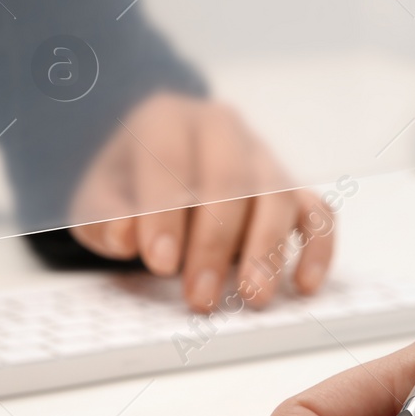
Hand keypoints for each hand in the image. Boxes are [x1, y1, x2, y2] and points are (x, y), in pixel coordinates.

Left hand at [68, 93, 333, 312]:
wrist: (153, 159)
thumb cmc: (126, 183)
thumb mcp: (97, 194)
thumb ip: (105, 215)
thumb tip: (124, 236)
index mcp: (167, 119)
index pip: (171, 161)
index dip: (166, 213)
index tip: (160, 263)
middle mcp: (222, 130)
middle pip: (231, 180)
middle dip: (216, 243)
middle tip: (201, 296)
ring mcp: (262, 157)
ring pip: (277, 196)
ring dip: (267, 250)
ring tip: (253, 296)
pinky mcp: (290, 187)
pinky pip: (317, 212)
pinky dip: (317, 247)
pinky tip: (304, 284)